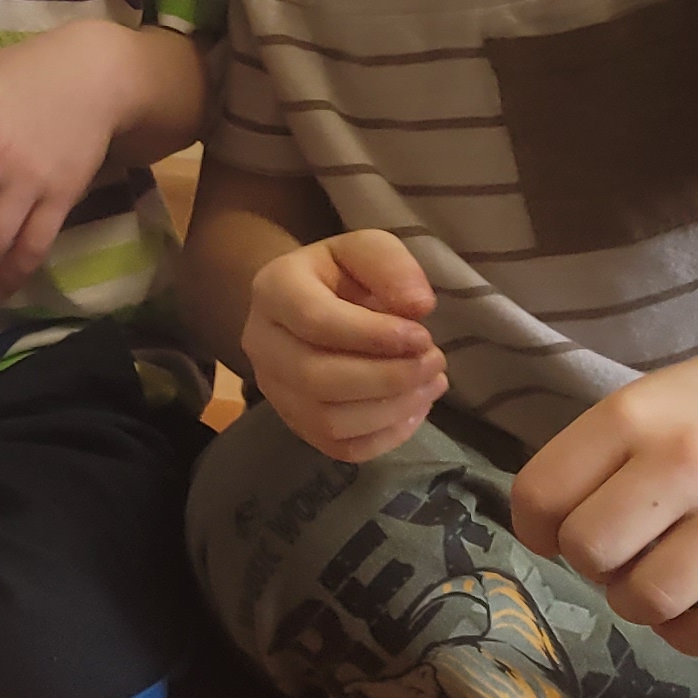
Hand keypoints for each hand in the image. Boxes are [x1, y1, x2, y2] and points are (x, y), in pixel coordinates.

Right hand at [243, 229, 443, 460]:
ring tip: (432, 383)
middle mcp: (261, 344)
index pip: (316, 321)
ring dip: (393, 409)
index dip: (375, 335)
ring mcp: (274, 390)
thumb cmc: (340, 275)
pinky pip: (340, 448)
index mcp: (274, 290)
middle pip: (317, 379)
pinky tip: (413, 409)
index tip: (423, 335)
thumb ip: (391, 266)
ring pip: (329, 421)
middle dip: (388, 377)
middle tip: (435, 361)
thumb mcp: (365, 249)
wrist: (305, 303)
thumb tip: (417, 307)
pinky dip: (386, 437)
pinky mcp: (295, 423)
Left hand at [511, 337, 697, 657]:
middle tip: (618, 551)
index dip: (536, 527)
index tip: (557, 531)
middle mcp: (689, 461)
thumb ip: (589, 460)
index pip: (540, 496)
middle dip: (590, 562)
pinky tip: (688, 614)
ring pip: (650, 600)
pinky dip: (690, 638)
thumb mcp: (641, 403)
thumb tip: (545, 539)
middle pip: (589, 551)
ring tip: (654, 577)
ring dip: (636, 602)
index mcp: (634, 416)